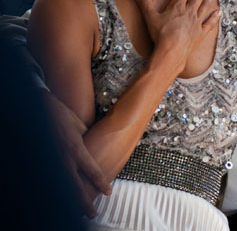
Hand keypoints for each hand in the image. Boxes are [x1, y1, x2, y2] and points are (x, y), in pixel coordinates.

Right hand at [44, 91, 110, 217]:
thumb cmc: (63, 116)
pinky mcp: (45, 161)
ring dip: (72, 200)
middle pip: (77, 186)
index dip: (101, 183)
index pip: (92, 170)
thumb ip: (88, 140)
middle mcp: (64, 158)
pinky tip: (65, 199)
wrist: (42, 109)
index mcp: (77, 149)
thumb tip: (96, 149)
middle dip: (85, 201)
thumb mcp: (80, 127)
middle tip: (93, 213)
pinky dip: (61, 190)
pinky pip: (55, 179)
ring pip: (64, 186)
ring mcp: (53, 161)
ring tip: (80, 212)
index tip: (108, 193)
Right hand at [133, 0, 218, 72]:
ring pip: (206, 5)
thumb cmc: (160, 35)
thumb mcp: (150, 17)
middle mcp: (190, 12)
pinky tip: (219, 11)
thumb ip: (144, 1)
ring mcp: (197, 23)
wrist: (171, 53)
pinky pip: (210, 23)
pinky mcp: (201, 33)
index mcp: (178, 7)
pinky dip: (215, 17)